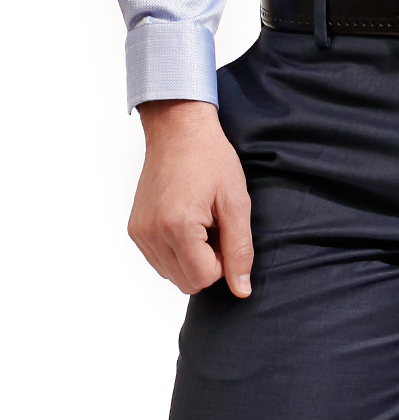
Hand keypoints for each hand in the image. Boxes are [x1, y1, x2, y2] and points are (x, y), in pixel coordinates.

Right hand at [129, 99, 253, 296]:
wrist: (179, 129)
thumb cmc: (210, 159)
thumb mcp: (236, 201)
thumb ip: (239, 249)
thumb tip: (241, 290)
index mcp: (176, 227)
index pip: (204, 278)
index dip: (223, 261)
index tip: (225, 230)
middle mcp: (151, 234)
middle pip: (186, 282)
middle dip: (207, 262)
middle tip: (215, 225)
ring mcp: (139, 232)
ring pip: (172, 274)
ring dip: (191, 257)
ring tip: (200, 220)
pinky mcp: (135, 229)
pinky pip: (159, 260)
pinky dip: (176, 249)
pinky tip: (185, 219)